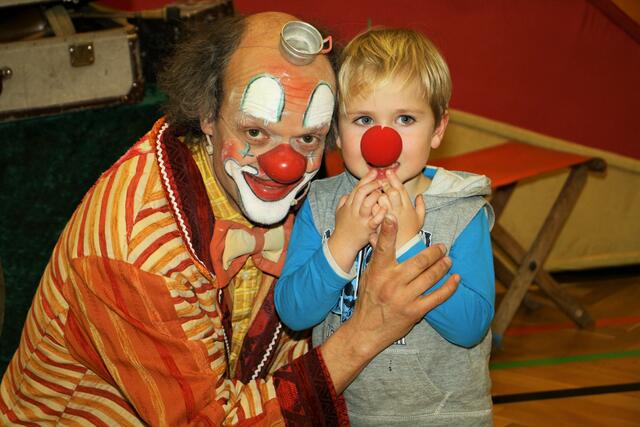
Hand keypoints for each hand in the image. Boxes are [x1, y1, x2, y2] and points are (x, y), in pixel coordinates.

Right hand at [320, 215, 457, 392]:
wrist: (366, 330)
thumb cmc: (368, 299)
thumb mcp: (369, 276)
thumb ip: (379, 257)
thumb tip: (383, 234)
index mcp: (378, 271)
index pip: (383, 247)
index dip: (388, 230)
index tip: (392, 215)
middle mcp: (391, 282)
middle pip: (418, 261)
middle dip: (434, 252)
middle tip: (443, 246)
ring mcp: (403, 297)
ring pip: (430, 277)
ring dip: (443, 267)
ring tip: (449, 260)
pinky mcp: (414, 312)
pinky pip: (437, 297)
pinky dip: (449, 287)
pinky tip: (455, 280)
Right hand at [328, 170, 386, 271]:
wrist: (343, 244)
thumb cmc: (343, 228)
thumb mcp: (339, 212)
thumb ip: (343, 201)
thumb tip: (348, 193)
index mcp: (349, 205)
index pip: (357, 188)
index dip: (366, 179)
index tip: (375, 172)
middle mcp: (354, 210)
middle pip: (362, 192)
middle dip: (372, 184)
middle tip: (381, 180)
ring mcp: (361, 219)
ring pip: (367, 203)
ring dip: (376, 195)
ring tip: (383, 192)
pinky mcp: (367, 229)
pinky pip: (375, 219)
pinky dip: (380, 213)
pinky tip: (386, 207)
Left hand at [378, 170, 424, 247]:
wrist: (403, 249)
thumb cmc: (411, 233)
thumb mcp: (420, 220)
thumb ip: (422, 207)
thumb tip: (420, 195)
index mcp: (408, 207)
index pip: (401, 189)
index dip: (394, 179)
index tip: (388, 172)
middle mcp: (399, 210)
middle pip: (392, 191)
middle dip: (385, 184)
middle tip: (380, 180)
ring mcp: (389, 216)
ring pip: (382, 199)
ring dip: (378, 192)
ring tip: (375, 190)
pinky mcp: (380, 223)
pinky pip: (374, 209)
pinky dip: (372, 203)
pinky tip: (370, 201)